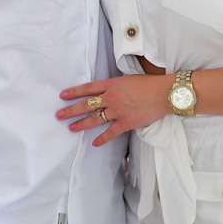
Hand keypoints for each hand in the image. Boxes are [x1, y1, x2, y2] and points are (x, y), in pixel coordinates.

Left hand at [56, 74, 171, 145]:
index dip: (74, 92)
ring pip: (95, 118)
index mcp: (111, 84)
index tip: (62, 95)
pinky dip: (102, 139)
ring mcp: (118, 110)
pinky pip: (111, 132)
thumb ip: (115, 86)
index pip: (88, 88)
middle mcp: (111, 97)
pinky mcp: (126, 122)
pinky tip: (94, 143)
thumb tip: (107, 90)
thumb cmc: (149, 84)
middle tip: (59, 115)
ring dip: (81, 124)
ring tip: (71, 128)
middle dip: (71, 110)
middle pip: (86, 104)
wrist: (163, 93)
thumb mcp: (128, 80)